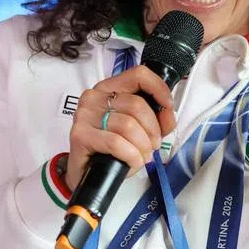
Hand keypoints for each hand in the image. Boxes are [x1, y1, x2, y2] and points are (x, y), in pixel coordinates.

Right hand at [66, 66, 177, 188]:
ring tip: (141, 156)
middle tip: (152, 145)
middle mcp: (94, 98)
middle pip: (137, 105)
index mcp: (108, 89)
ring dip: (142, 147)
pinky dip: (131, 156)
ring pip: (128, 126)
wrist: (85, 173)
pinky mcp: (80, 134)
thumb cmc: (111, 150)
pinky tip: (132, 162)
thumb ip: (157, 120)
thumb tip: (168, 113)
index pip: (138, 75)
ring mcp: (85, 115)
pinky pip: (116, 143)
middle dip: (153, 130)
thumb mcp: (139, 131)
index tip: (168, 106)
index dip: (158, 88)